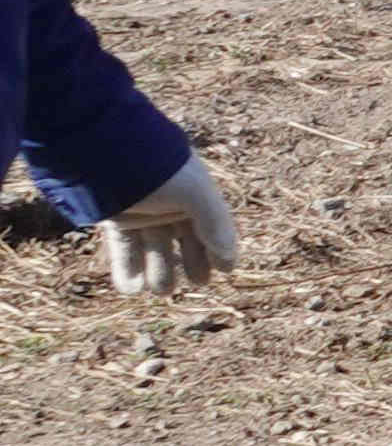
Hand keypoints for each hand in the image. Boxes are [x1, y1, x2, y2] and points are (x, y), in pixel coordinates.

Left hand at [100, 157, 233, 298]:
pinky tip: (132, 288)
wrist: (106, 154)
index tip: (223, 271)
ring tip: (162, 291)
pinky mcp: (114, 220)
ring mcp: (141, 213)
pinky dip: (127, 269)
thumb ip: (216, 226)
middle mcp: (169, 203)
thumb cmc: (157, 171)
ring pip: (153, 248)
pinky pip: (124, 249)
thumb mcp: (196, 195)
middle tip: (197, 283)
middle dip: (191, 263)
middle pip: (185, 239)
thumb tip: (230, 264)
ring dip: (158, 272)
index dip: (219, 248)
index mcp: (195, 192)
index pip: (212, 226)